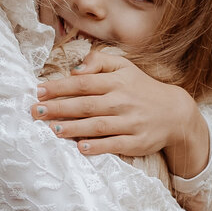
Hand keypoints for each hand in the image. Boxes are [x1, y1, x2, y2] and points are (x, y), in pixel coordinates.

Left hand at [32, 49, 209, 171]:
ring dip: (74, 128)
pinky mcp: (137, 142)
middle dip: (59, 108)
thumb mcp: (125, 67)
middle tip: (35, 112)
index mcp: (117, 82)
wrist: (176, 113)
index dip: (59, 87)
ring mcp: (130, 123)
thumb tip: (75, 69)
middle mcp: (122, 101)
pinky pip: (115, 145)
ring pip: (97, 125)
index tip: (39, 91)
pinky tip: (80, 148)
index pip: (83, 84)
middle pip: (86, 104)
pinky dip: (97, 146)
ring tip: (52, 129)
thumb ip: (100, 62)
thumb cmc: (142, 88)